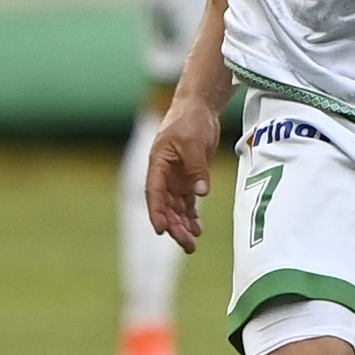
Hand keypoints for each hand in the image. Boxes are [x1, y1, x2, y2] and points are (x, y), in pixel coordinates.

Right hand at [144, 98, 219, 252]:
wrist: (199, 109)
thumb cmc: (190, 121)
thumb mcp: (194, 143)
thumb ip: (197, 168)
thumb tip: (201, 193)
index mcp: (158, 164)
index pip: (154, 193)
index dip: (156, 212)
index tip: (160, 230)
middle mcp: (164, 176)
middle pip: (166, 206)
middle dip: (174, 226)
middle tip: (186, 243)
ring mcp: (176, 179)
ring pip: (176, 208)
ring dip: (183, 226)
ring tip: (191, 245)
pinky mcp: (189, 179)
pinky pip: (188, 203)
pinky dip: (192, 216)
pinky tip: (197, 230)